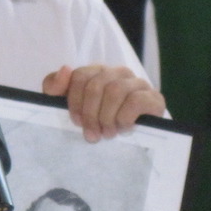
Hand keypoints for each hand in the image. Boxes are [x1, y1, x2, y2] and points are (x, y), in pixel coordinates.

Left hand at [42, 64, 164, 140]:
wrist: (130, 143)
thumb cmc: (95, 122)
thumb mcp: (67, 106)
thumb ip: (56, 87)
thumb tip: (65, 68)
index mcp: (98, 72)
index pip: (80, 76)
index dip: (74, 101)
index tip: (76, 122)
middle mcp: (118, 73)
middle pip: (97, 85)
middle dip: (90, 114)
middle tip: (91, 134)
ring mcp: (138, 83)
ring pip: (116, 91)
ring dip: (107, 118)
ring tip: (107, 133)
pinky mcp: (154, 98)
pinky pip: (136, 101)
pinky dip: (125, 118)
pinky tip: (123, 129)